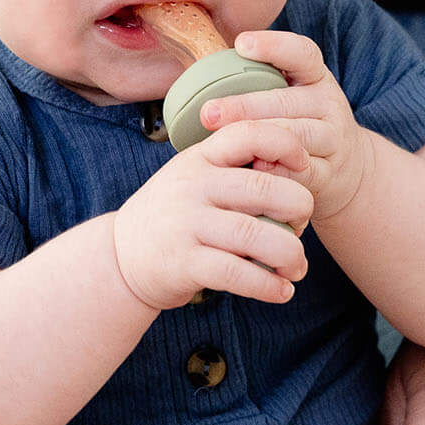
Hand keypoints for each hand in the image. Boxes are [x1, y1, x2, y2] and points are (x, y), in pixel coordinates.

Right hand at [112, 116, 317, 311]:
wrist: (120, 257)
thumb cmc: (174, 216)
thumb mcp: (194, 177)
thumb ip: (235, 170)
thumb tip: (298, 177)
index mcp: (200, 158)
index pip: (248, 133)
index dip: (286, 144)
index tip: (304, 164)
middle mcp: (193, 186)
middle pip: (264, 189)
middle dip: (299, 208)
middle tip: (302, 226)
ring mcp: (186, 225)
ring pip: (256, 236)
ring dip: (290, 255)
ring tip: (297, 267)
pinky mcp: (184, 263)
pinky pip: (237, 274)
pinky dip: (268, 285)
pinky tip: (281, 291)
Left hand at [196, 30, 372, 222]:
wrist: (348, 169)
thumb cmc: (300, 124)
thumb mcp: (292, 96)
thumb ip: (257, 85)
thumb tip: (197, 75)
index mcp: (315, 78)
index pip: (302, 53)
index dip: (273, 46)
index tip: (241, 44)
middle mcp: (328, 104)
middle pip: (286, 102)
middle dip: (243, 107)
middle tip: (207, 113)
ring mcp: (332, 139)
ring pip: (295, 137)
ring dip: (258, 140)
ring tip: (224, 144)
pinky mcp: (330, 173)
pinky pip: (302, 173)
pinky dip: (275, 173)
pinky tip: (250, 171)